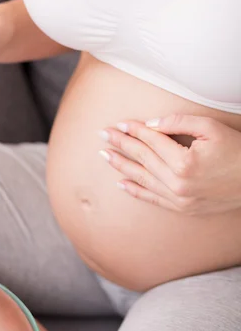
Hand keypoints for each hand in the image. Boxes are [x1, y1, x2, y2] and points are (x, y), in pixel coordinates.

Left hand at [99, 114, 240, 214]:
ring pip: (142, 179)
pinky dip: (135, 190)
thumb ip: (178, 122)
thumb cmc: (237, 151)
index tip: (119, 124)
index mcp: (184, 162)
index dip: (134, 131)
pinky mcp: (182, 208)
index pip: (151, 141)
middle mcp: (178, 183)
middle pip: (142, 159)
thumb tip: (150, 124)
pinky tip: (121, 182)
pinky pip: (152, 198)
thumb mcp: (211, 128)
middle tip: (102, 136)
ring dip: (121, 166)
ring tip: (104, 155)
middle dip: (121, 145)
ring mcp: (179, 199)